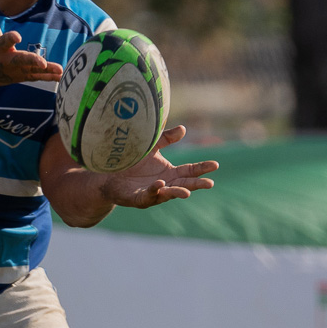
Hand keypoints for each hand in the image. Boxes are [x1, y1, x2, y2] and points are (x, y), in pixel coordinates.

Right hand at [0, 0, 63, 87]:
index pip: (5, 41)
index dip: (11, 38)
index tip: (18, 37)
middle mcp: (6, 60)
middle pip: (20, 61)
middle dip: (31, 61)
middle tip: (43, 63)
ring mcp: (14, 70)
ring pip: (31, 71)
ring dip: (46, 71)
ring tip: (60, 70)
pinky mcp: (20, 76)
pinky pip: (35, 77)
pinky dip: (47, 77)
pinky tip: (60, 76)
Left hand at [99, 125, 218, 208]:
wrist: (111, 173)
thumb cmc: (133, 162)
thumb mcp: (152, 147)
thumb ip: (166, 139)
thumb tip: (184, 128)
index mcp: (171, 173)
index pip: (191, 170)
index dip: (202, 168)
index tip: (215, 165)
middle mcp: (166, 184)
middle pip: (185, 184)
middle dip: (197, 185)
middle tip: (210, 184)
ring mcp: (154, 193)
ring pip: (169, 194)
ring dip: (178, 193)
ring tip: (187, 192)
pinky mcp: (139, 198)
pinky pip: (149, 195)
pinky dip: (155, 190)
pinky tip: (160, 184)